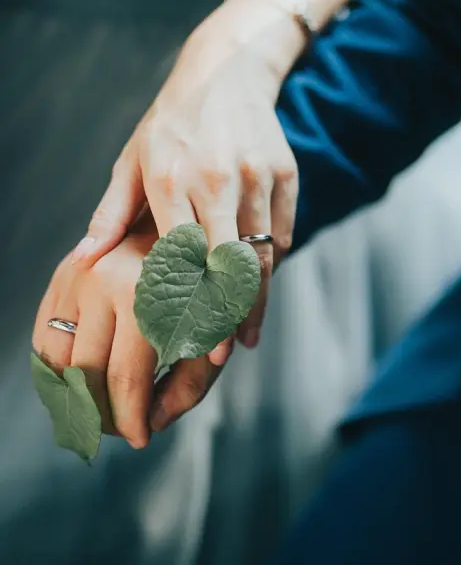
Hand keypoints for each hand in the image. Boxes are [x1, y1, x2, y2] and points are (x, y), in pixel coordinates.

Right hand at [33, 215, 222, 446]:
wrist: (191, 222)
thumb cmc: (210, 281)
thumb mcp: (217, 330)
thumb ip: (192, 379)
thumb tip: (154, 423)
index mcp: (149, 297)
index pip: (126, 380)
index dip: (131, 420)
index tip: (141, 439)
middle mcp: (106, 283)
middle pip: (86, 375)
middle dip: (102, 414)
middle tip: (122, 429)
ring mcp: (79, 276)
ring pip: (56, 359)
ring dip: (72, 397)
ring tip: (101, 411)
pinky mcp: (66, 274)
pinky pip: (43, 334)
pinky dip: (54, 369)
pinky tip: (78, 386)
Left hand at [70, 0, 304, 362]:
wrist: (227, 74)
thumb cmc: (171, 124)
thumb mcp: (132, 160)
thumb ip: (110, 213)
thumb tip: (84, 261)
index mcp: (171, 179)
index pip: (180, 258)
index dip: (186, 305)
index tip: (186, 344)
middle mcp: (217, 179)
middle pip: (226, 264)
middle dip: (225, 316)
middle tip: (222, 355)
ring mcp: (257, 177)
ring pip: (260, 254)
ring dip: (255, 301)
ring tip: (247, 336)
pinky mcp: (285, 176)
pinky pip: (280, 232)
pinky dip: (270, 264)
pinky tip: (260, 290)